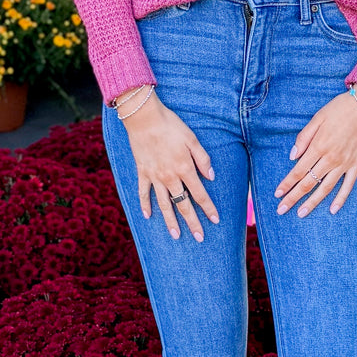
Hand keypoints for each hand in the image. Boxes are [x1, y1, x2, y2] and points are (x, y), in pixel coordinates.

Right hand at [119, 90, 218, 241]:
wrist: (144, 118)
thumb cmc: (171, 126)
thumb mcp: (192, 139)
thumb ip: (203, 159)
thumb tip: (211, 177)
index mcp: (185, 169)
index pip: (200, 194)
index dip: (208, 208)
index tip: (215, 220)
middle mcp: (170, 177)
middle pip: (183, 204)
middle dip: (192, 222)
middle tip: (199, 237)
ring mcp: (154, 176)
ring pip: (164, 204)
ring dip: (170, 221)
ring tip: (175, 235)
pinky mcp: (142, 172)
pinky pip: (143, 192)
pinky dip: (145, 205)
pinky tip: (148, 216)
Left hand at [274, 87, 356, 217]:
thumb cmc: (340, 109)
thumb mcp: (317, 118)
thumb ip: (303, 138)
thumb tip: (292, 157)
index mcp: (318, 146)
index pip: (298, 171)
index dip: (286, 184)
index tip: (277, 195)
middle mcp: (331, 158)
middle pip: (309, 183)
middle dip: (294, 198)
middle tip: (282, 210)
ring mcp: (345, 163)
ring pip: (326, 188)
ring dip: (312, 202)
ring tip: (301, 213)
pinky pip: (348, 185)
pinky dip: (340, 199)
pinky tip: (333, 210)